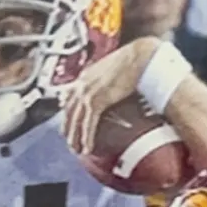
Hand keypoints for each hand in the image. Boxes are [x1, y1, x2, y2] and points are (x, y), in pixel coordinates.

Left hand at [62, 38, 154, 155]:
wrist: (139, 57)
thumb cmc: (133, 60)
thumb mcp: (112, 68)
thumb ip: (106, 78)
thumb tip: (112, 87)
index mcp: (85, 75)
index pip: (69, 96)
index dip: (67, 112)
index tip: (67, 122)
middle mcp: (82, 84)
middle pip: (69, 111)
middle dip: (68, 128)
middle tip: (70, 142)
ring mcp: (88, 92)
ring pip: (75, 120)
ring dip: (75, 138)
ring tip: (77, 150)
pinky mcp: (97, 101)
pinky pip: (88, 124)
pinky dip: (86, 138)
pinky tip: (87, 148)